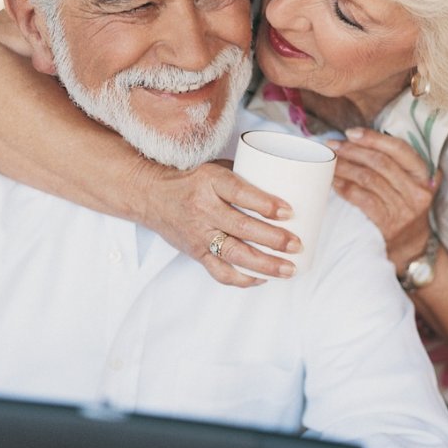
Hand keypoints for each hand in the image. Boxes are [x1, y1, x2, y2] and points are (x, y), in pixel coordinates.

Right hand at [130, 160, 301, 286]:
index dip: (266, 204)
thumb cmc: (190, 178)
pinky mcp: (195, 253)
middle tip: (297, 245)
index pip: (240, 193)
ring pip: (234, 255)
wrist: (150, 195)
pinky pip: (220, 272)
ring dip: (265, 265)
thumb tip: (285, 185)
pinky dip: (243, 279)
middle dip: (274, 240)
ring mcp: (198, 234)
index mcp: (209, 182)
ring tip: (289, 269)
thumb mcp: (214, 168)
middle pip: (242, 228)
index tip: (289, 212)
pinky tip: (263, 278)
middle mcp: (203, 209)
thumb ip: (243, 177)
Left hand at [326, 128, 439, 273]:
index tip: (351, 133)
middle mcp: (417, 191)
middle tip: (332, 145)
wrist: (411, 247)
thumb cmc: (403, 208)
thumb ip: (394, 164)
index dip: (374, 138)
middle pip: (381, 162)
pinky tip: (333, 182)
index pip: (399, 150)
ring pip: (369, 179)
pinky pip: (362, 199)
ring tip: (329, 161)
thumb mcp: (410, 185)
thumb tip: (355, 140)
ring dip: (345, 167)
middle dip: (353, 151)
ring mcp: (404, 209)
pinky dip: (345, 188)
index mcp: (424, 176)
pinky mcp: (388, 224)